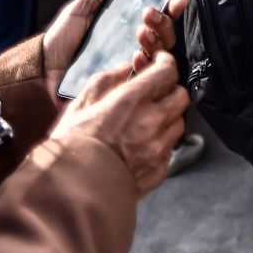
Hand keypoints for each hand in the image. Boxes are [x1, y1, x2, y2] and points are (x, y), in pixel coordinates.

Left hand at [43, 0, 187, 92]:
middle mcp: (132, 48)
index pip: (157, 18)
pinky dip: (145, 65)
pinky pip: (144, 79)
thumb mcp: (78, 11)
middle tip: (149, 13)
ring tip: (141, 32)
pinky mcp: (123, 87)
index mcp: (125, 29)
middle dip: (164, 23)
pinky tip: (136, 56)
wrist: (42, 71)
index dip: (171, 9)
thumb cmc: (61, 42)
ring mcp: (129, 69)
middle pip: (165, 36)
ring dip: (156, 41)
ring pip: (159, 57)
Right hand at [51, 52, 188, 195]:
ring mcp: (157, 149)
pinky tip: (142, 144)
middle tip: (156, 92)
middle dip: (170, 89)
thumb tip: (127, 68)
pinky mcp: (159, 171)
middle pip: (181, 96)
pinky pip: (170, 149)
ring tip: (148, 120)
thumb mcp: (81, 103)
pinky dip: (161, 143)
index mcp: (130, 101)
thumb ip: (107, 80)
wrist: (71, 191)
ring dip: (168, 117)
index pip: (166, 72)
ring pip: (179, 123)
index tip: (160, 62)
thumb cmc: (72, 145)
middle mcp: (150, 123)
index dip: (166, 62)